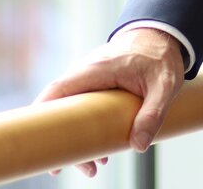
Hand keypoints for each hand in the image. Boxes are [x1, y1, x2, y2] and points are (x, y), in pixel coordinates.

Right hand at [34, 27, 185, 176]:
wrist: (161, 35)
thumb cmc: (160, 55)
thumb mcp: (164, 84)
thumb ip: (153, 113)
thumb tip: (139, 145)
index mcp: (97, 69)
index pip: (59, 90)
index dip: (43, 114)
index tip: (38, 140)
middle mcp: (86, 72)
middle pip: (61, 108)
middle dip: (64, 140)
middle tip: (71, 167)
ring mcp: (89, 78)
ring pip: (72, 111)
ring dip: (78, 138)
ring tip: (93, 166)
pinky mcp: (96, 84)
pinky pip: (83, 107)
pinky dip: (86, 128)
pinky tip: (101, 149)